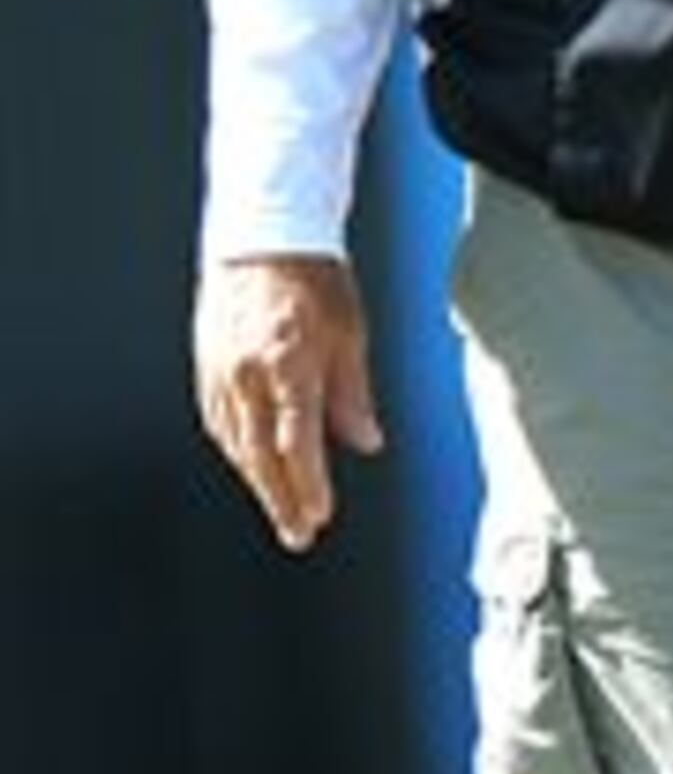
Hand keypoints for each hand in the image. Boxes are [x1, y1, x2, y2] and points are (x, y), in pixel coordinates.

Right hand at [193, 252, 384, 552]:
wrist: (263, 239)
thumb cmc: (315, 281)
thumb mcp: (350, 336)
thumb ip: (353, 395)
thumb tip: (366, 443)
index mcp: (287, 366)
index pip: (296, 443)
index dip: (308, 486)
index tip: (320, 516)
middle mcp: (247, 374)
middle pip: (260, 454)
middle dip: (281, 499)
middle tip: (298, 535)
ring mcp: (219, 371)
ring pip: (235, 442)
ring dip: (257, 481)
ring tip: (280, 509)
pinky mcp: (206, 365)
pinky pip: (218, 420)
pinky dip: (236, 450)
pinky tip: (250, 466)